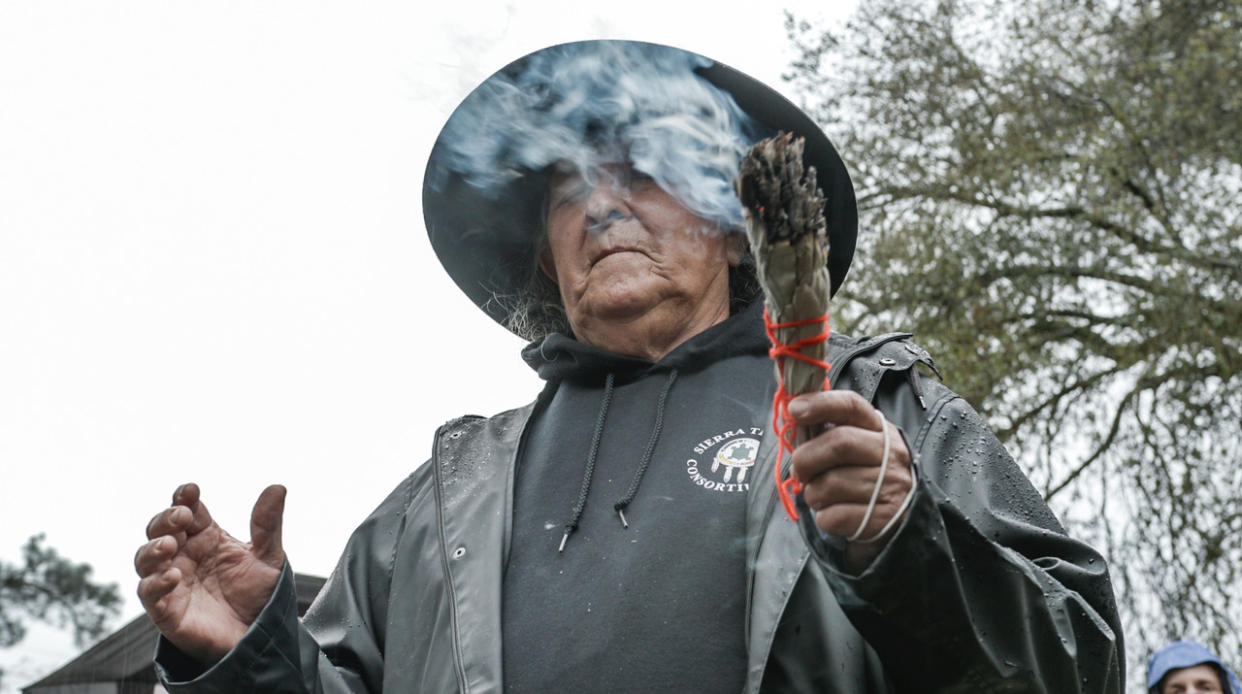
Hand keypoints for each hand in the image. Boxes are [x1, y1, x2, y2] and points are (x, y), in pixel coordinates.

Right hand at [134, 483, 285, 663]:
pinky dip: (156, 583)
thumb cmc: (259, 594)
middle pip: (160, 529)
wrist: (260, 636)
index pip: (188, 509)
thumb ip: (268, 525)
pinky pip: (150, 594)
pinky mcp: (166, 610)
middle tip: (182, 516)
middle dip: (165, 519)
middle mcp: (184, 555)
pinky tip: (173, 575)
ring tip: (169, 545)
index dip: (184, 498)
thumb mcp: (269, 557)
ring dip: (152, 549)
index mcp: (206, 536)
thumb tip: (278, 487)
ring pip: (146, 559)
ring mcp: (172, 581)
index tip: (191, 491)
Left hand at [788, 390, 913, 570]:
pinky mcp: (883, 518)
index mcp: (879, 429)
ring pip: (830, 484)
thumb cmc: (866, 475)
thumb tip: (793, 428)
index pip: (851, 405)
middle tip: (800, 472)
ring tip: (821, 496)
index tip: (794, 409)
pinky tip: (833, 512)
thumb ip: (827, 433)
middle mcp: (890, 454)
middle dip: (805, 459)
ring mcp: (890, 486)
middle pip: (838, 443)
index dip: (820, 403)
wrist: (902, 516)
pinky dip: (823, 517)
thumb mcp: (856, 446)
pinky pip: (834, 516)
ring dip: (812, 493)